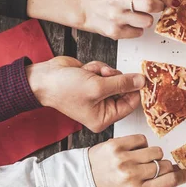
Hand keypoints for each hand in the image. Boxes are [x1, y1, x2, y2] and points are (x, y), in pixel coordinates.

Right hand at [26, 56, 144, 131]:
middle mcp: (102, 108)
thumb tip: (141, 81)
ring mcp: (98, 94)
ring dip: (105, 72)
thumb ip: (122, 84)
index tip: (140, 77)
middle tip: (105, 75)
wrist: (43, 77)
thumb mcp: (98, 87)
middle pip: (124, 90)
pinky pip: (106, 71)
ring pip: (116, 78)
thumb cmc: (64, 89)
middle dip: (115, 78)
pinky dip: (97, 68)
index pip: (131, 104)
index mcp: (103, 118)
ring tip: (91, 74)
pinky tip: (85, 71)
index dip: (135, 90)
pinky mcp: (94, 81)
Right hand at [79, 0, 174, 39]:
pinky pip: (138, 33)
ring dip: (148, 20)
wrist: (86, 9)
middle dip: (160, 8)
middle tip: (158, 8)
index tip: (173, 1)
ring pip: (147, 21)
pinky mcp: (114, 32)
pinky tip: (129, 24)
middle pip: (151, 5)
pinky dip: (137, 29)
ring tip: (138, 16)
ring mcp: (116, 17)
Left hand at [89, 134, 185, 186]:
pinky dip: (140, 144)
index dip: (182, 175)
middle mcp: (131, 176)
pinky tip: (131, 150)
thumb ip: (154, 183)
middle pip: (163, 164)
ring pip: (155, 150)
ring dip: (151, 153)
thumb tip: (175, 171)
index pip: (169, 181)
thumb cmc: (109, 186)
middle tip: (149, 167)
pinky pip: (142, 139)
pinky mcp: (117, 144)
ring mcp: (124, 159)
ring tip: (138, 158)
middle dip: (161, 165)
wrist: (84, 177)